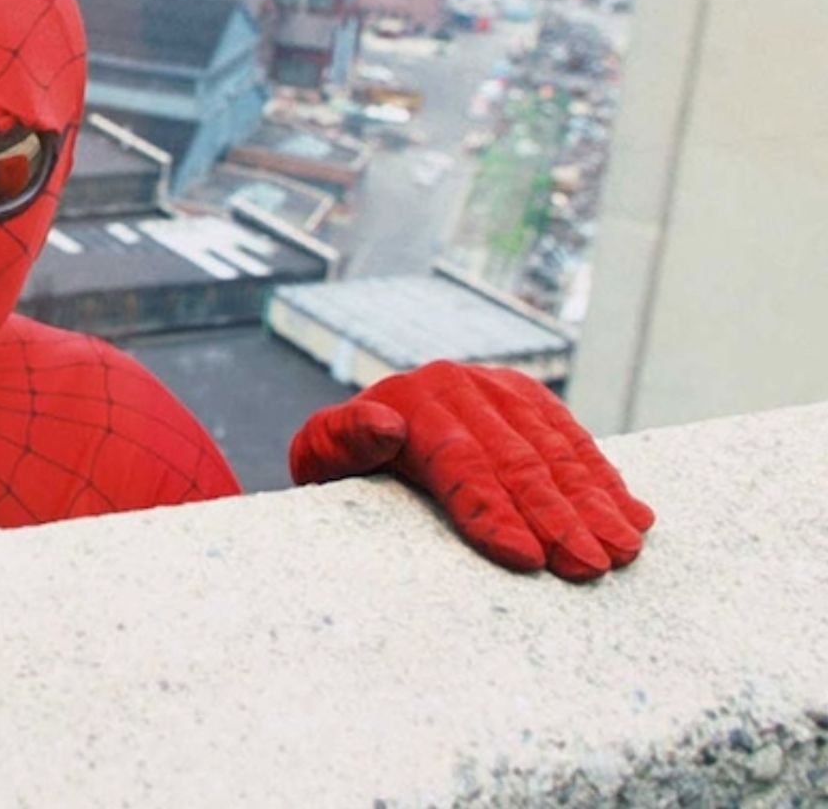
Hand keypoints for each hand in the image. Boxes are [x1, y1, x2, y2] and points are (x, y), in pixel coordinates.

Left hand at [289, 362, 654, 580]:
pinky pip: (575, 441)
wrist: (362, 424)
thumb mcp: (321, 452)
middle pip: (518, 462)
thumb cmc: (340, 458)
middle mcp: (460, 388)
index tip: (527, 557)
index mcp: (410, 402)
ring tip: (622, 550)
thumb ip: (344, 440)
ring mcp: (499, 389)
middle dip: (559, 518)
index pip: (460, 463)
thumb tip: (384, 427)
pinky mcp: (529, 399)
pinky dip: (607, 481)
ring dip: (595, 504)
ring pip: (556, 453)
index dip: (494, 512)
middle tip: (591, 565)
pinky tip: (635, 517)